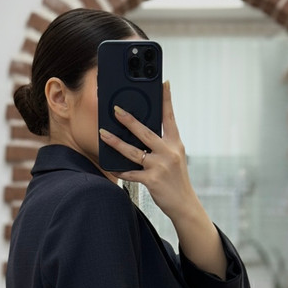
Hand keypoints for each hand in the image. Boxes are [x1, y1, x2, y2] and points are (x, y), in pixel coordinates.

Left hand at [99, 82, 227, 277]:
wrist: (185, 205)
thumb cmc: (177, 181)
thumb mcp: (175, 158)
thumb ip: (163, 145)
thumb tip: (143, 132)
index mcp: (176, 144)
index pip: (170, 118)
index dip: (167, 99)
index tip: (163, 82)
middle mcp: (169, 153)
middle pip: (146, 132)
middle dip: (129, 119)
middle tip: (115, 109)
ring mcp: (160, 167)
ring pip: (134, 151)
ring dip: (116, 142)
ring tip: (102, 134)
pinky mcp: (152, 181)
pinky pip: (131, 173)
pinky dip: (119, 169)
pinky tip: (108, 165)